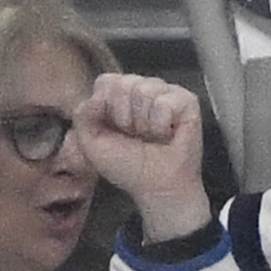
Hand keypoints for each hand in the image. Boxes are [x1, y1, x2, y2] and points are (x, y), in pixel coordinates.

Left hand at [72, 73, 213, 239]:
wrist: (158, 189)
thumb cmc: (128, 167)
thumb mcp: (91, 143)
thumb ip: (82, 114)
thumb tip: (99, 95)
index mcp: (120, 95)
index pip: (107, 81)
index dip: (107, 108)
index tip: (117, 131)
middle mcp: (144, 89)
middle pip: (123, 83)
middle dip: (125, 117)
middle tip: (137, 137)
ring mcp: (167, 93)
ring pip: (144, 90)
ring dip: (144, 123)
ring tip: (152, 137)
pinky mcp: (188, 102)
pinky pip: (164, 102)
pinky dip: (161, 125)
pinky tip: (168, 135)